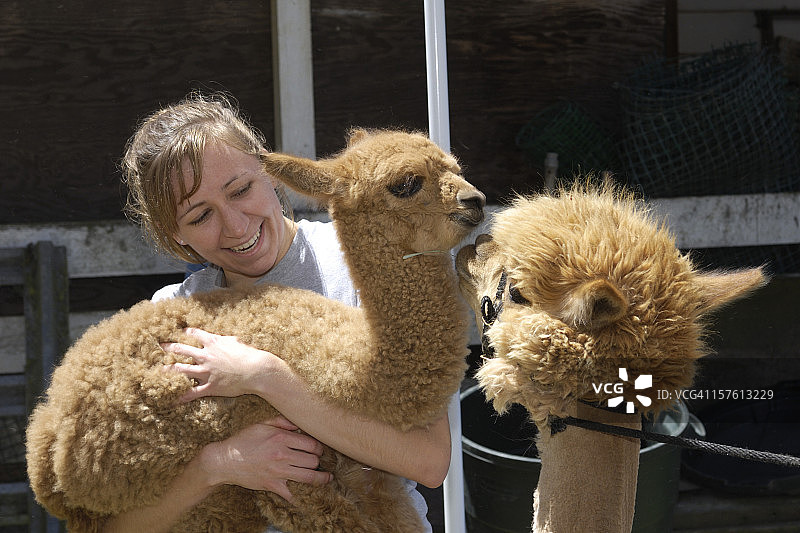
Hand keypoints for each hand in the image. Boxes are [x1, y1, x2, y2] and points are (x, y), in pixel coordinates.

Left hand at [161, 327, 273, 401]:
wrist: (256, 371)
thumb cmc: (249, 355)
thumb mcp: (237, 341)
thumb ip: (226, 340)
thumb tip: (224, 338)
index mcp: (213, 342)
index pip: (195, 334)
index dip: (187, 332)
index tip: (181, 332)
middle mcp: (206, 356)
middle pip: (183, 350)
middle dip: (170, 348)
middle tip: (161, 346)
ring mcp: (207, 372)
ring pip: (182, 370)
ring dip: (170, 370)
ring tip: (161, 370)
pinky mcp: (210, 386)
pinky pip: (193, 392)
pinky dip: (183, 396)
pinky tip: (174, 399)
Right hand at [199, 417, 331, 501]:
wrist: (225, 460)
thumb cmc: (243, 440)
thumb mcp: (262, 424)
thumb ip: (282, 421)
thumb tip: (299, 424)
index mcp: (281, 438)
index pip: (312, 444)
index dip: (319, 447)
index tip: (319, 450)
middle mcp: (282, 455)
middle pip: (313, 460)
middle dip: (318, 461)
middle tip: (319, 462)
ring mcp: (278, 472)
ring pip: (309, 477)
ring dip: (321, 478)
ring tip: (327, 478)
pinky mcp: (272, 485)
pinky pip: (292, 494)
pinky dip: (301, 496)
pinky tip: (308, 495)